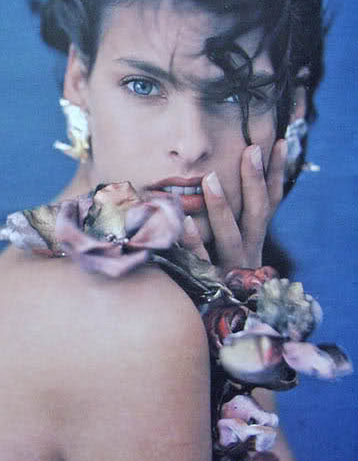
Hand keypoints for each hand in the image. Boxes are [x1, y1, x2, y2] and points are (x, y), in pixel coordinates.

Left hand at [182, 139, 286, 272]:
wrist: (214, 319)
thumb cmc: (217, 273)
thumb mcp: (228, 244)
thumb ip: (228, 217)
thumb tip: (215, 176)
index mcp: (254, 238)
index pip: (271, 201)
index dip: (275, 173)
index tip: (277, 142)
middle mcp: (248, 251)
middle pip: (258, 213)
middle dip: (256, 181)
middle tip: (251, 149)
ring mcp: (229, 267)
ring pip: (231, 235)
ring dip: (222, 206)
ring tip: (209, 178)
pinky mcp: (207, 282)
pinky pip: (201, 260)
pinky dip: (192, 242)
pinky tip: (183, 222)